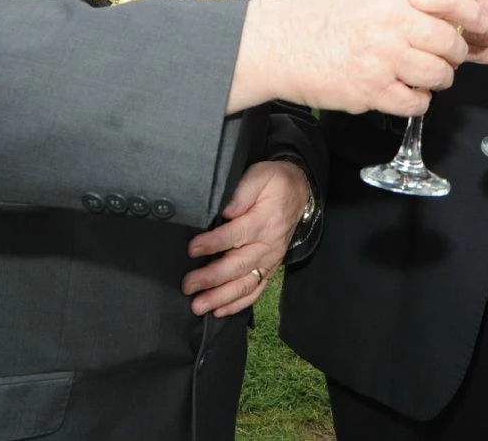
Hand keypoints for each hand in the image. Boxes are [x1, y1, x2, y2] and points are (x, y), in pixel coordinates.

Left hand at [182, 159, 305, 316]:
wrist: (300, 193)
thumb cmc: (274, 183)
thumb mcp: (260, 175)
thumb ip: (243, 191)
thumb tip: (226, 210)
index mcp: (263, 221)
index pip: (235, 235)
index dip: (213, 244)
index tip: (192, 250)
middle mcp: (267, 245)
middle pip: (237, 266)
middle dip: (211, 279)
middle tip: (188, 286)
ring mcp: (269, 260)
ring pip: (245, 284)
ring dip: (221, 298)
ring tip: (199, 306)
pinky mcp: (269, 269)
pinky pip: (255, 291)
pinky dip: (238, 304)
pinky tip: (219, 311)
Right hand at [228, 0, 483, 114]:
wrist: (277, 44)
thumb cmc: (317, 12)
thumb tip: (440, 6)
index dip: (471, 14)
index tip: (480, 24)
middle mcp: (392, 24)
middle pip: (449, 43)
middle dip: (456, 52)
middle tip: (449, 55)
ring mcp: (384, 60)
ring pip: (439, 76)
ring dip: (439, 78)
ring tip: (426, 74)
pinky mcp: (372, 93)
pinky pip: (416, 103)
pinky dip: (418, 101)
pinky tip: (406, 91)